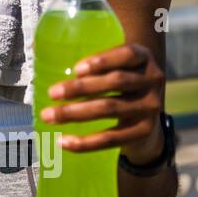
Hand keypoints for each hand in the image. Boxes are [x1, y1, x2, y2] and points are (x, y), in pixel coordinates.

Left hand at [39, 43, 165, 162]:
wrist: (145, 118)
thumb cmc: (118, 84)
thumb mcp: (115, 66)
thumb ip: (94, 64)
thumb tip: (45, 62)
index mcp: (144, 58)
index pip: (128, 55)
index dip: (102, 60)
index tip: (76, 69)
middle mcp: (153, 80)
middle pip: (115, 82)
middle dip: (80, 88)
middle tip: (52, 93)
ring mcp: (152, 107)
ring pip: (110, 108)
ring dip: (75, 113)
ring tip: (49, 115)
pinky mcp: (144, 131)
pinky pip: (112, 138)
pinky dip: (86, 142)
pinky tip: (63, 141)